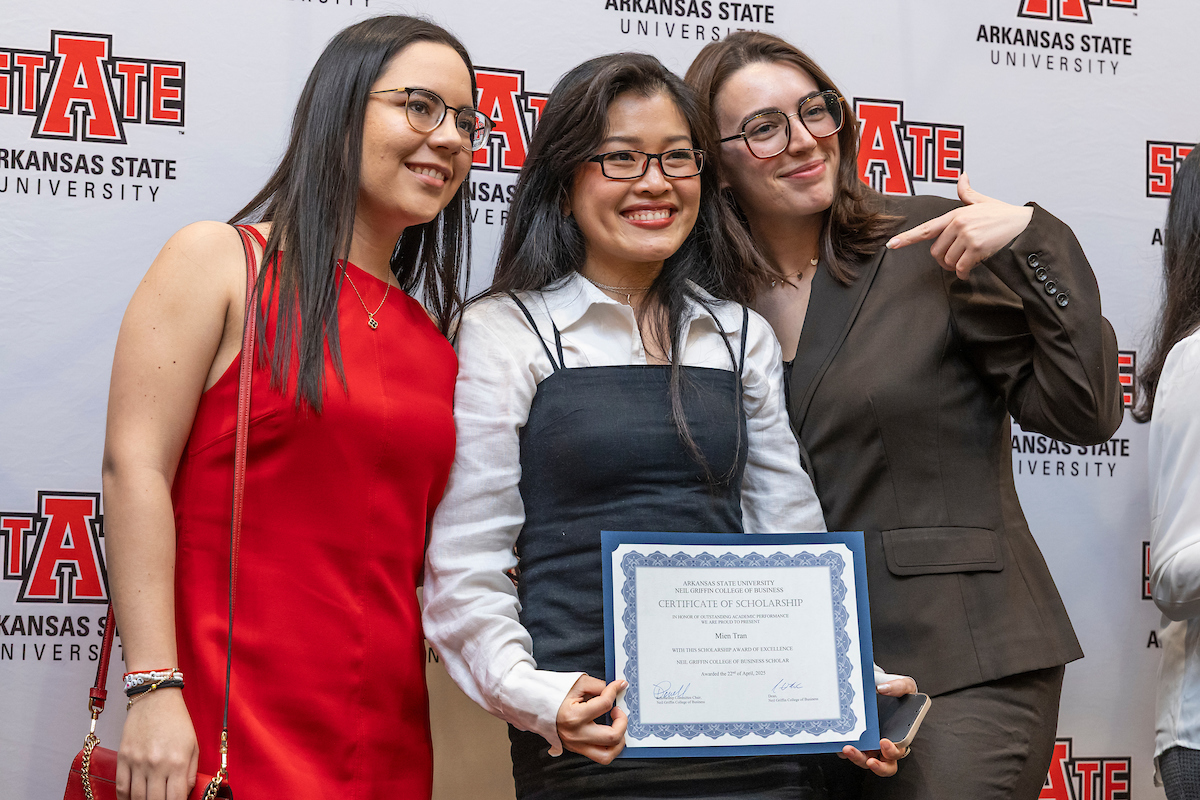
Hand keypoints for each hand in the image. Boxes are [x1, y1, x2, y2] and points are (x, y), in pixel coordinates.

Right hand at [116, 688, 198, 799]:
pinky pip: (121, 787)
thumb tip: (184, 795)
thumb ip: (191, 773)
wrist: (155, 698)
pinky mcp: (123, 758)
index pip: (175, 799)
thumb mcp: (193, 746)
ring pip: (137, 798)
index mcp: (178, 762)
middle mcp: (157, 764)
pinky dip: (124, 798)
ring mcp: (138, 762)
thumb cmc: (177, 721)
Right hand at [555, 674, 627, 764]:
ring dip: (619, 740)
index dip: (615, 690)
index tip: (619, 685)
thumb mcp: (576, 684)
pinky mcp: (577, 749)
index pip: (605, 704)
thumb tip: (616, 689)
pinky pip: (600, 755)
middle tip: (618, 710)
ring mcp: (576, 745)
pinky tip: (610, 733)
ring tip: (617, 726)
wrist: (534, 706)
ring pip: (608, 754)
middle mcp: (576, 734)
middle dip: (622, 721)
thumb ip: (598, 686)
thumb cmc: (552, 694)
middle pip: (612, 736)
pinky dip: (610, 746)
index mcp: (574, 716)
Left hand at [834, 672, 917, 775]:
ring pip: (863, 761)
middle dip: (878, 766)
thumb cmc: (892, 691)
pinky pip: (846, 752)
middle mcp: (883, 745)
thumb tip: (884, 688)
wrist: (873, 687)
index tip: (884, 742)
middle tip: (870, 760)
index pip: (898, 752)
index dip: (892, 752)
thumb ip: (900, 686)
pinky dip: (842, 750)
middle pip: (884, 766)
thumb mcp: (903, 685)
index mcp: (898, 737)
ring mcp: (867, 745)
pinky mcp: (852, 741)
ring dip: (856, 758)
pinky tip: (838, 741)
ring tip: (848, 749)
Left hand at [885, 174, 1033, 279]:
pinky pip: (961, 268)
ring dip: (955, 267)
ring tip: (967, 261)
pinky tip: (970, 270)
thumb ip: (967, 192)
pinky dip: (964, 273)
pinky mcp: (977, 247)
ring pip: (948, 261)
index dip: (907, 238)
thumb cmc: (1003, 215)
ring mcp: (967, 236)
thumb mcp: (983, 201)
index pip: (926, 228)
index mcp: (955, 214)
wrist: (1025, 224)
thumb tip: (962, 176)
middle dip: (944, 260)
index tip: (891, 245)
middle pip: (936, 252)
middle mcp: (958, 224)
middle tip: (955, 260)